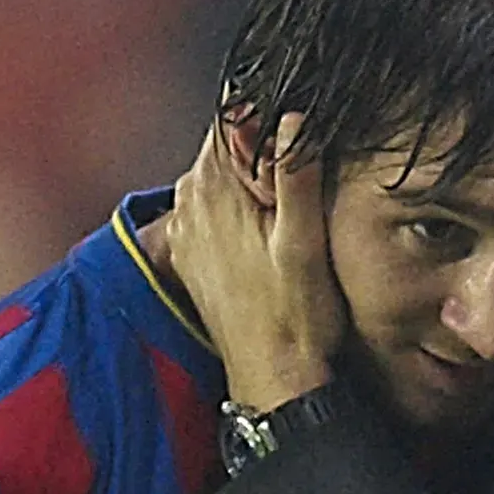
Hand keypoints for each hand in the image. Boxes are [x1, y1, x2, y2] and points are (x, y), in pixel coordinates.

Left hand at [168, 112, 345, 410]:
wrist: (274, 377)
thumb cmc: (294, 315)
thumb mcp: (306, 238)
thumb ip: (296, 173)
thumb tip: (292, 117)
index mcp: (212, 190)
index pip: (229, 116)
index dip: (266, 117)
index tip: (292, 135)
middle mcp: (189, 205)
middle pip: (224, 146)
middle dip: (260, 149)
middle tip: (297, 182)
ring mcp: (186, 232)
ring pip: (219, 178)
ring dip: (250, 182)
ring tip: (285, 212)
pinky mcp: (192, 256)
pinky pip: (212, 210)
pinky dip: (238, 211)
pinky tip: (267, 236)